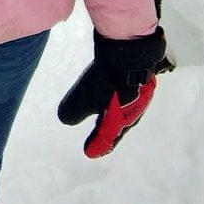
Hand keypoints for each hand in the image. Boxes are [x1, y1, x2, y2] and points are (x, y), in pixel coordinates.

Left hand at [57, 27, 168, 157]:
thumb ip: (73, 113)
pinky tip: (112, 94)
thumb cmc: (108, 81)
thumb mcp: (84, 99)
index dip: (98, 146)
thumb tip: (65, 119)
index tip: (90, 153)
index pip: (109, 138)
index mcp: (123, 121)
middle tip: (101, 141)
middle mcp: (135, 109)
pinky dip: (116, 99)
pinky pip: (124, 95)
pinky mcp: (135, 77)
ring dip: (114, 116)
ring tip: (106, 118)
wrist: (129, 50)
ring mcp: (138, 93)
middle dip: (109, 134)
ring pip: (124, 110)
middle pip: (119, 126)